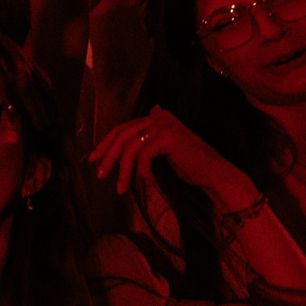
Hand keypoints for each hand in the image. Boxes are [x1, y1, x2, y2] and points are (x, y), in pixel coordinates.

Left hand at [89, 105, 252, 200]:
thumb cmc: (188, 165)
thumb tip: (129, 138)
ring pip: (130, 148)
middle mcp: (158, 117)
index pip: (122, 129)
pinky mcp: (169, 137)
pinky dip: (141, 170)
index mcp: (155, 117)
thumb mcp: (161, 152)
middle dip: (108, 156)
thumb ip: (146, 141)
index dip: (105, 144)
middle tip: (99, 175)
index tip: (92, 159)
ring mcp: (164, 125)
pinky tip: (147, 180)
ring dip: (123, 170)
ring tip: (120, 188)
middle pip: (122, 136)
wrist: (213, 173)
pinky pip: (143, 155)